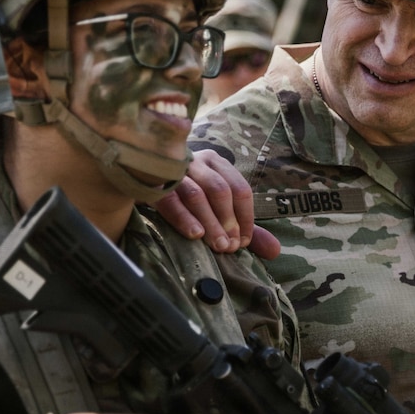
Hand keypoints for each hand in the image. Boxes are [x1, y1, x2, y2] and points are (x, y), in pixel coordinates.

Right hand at [153, 150, 281, 258]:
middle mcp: (197, 161)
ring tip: (218, 246)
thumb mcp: (217, 210)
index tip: (244, 242)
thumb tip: (275, 251)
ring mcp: (174, 170)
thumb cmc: (186, 198)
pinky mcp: (152, 182)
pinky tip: (195, 234)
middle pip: (219, 190)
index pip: (240, 189)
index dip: (246, 218)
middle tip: (230, 248)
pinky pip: (170, 200)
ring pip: (196, 194)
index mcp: (217, 164)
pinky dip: (184, 218)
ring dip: (210, 222)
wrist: (139, 178)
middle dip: (228, 221)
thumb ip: (244, 228)